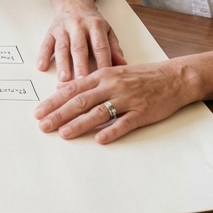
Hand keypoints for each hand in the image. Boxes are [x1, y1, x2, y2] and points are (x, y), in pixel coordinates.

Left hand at [34, 60, 196, 143]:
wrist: (174, 77)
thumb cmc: (142, 76)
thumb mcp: (113, 73)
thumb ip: (89, 82)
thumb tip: (63, 88)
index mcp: (103, 76)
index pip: (72, 89)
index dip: (54, 101)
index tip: (39, 111)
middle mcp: (112, 86)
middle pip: (80, 101)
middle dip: (59, 114)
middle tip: (43, 125)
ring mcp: (127, 100)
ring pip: (98, 112)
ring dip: (79, 124)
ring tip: (64, 133)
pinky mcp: (142, 113)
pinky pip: (124, 123)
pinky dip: (111, 131)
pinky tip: (99, 139)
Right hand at [37, 3, 125, 81]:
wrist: (74, 2)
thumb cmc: (92, 21)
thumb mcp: (107, 31)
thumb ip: (114, 48)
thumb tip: (122, 65)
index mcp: (96, 25)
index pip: (100, 46)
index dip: (102, 62)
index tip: (104, 78)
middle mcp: (78, 25)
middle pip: (79, 47)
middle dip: (80, 65)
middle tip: (82, 82)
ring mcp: (63, 28)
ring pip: (62, 46)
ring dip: (62, 63)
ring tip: (63, 79)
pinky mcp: (51, 31)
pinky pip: (46, 43)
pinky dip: (43, 55)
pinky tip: (41, 66)